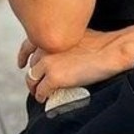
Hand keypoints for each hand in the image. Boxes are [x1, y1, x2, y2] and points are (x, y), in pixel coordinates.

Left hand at [17, 28, 131, 105]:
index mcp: (51, 36)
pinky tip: (45, 99)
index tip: (22, 62)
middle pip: (30, 66)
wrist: (111, 51)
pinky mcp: (54, 78)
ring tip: (40, 94)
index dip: (23, 56)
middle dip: (33, 76)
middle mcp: (45, 48)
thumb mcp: (77, 35)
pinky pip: (41, 91)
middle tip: (36, 85)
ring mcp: (48, 63)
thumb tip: (61, 53)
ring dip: (35, 88)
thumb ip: (63, 42)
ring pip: (32, 80)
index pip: (28, 45)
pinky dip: (41, 96)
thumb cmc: (102, 44)